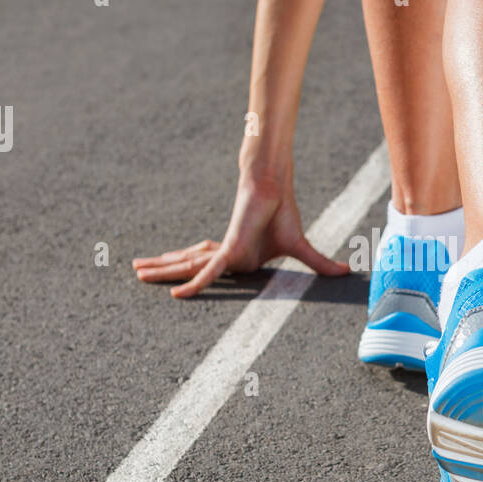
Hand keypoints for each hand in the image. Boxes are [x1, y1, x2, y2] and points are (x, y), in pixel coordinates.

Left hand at [133, 175, 348, 297]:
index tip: (172, 283)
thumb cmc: (283, 212)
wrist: (276, 186)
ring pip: (188, 266)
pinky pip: (208, 273)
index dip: (189, 275)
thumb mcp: (300, 248)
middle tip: (136, 273)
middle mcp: (225, 254)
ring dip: (161, 268)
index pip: (207, 269)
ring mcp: (224, 252)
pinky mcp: (229, 249)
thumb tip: (347, 271)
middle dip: (161, 269)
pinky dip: (195, 284)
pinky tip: (175, 294)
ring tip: (134, 271)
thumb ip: (318, 263)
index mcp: (237, 256)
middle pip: (188, 265)